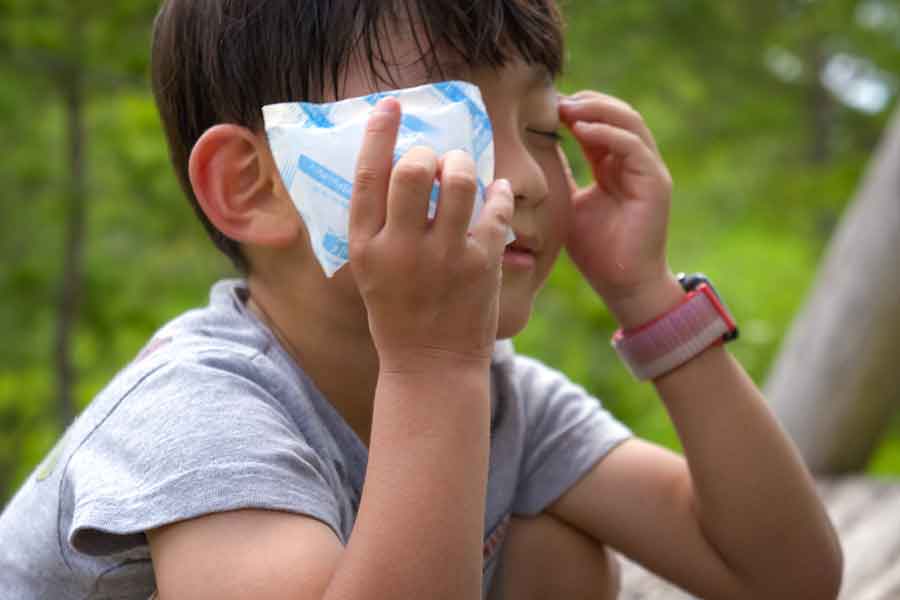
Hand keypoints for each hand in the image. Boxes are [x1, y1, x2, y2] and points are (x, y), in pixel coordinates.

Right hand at [349, 98, 513, 373]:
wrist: (431, 369)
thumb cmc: (397, 316)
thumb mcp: (371, 273)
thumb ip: (378, 226)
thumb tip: (395, 170)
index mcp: (366, 247)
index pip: (368, 175)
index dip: (379, 132)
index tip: (391, 106)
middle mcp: (402, 248)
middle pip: (414, 170)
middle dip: (427, 152)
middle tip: (434, 159)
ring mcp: (445, 257)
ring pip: (459, 180)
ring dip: (463, 165)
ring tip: (463, 171)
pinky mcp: (481, 266)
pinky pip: (495, 209)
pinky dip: (497, 194)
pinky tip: (495, 192)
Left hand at [559, 91, 682, 327]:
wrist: (623, 283)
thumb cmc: (596, 251)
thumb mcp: (569, 205)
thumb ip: (561, 177)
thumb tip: (533, 155)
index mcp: (615, 166)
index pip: (598, 124)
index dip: (573, 110)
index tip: (543, 105)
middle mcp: (635, 162)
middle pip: (616, 114)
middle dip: (586, 102)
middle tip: (554, 99)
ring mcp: (648, 170)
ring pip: (629, 121)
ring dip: (596, 110)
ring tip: (566, 107)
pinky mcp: (656, 182)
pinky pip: (633, 146)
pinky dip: (608, 134)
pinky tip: (581, 130)